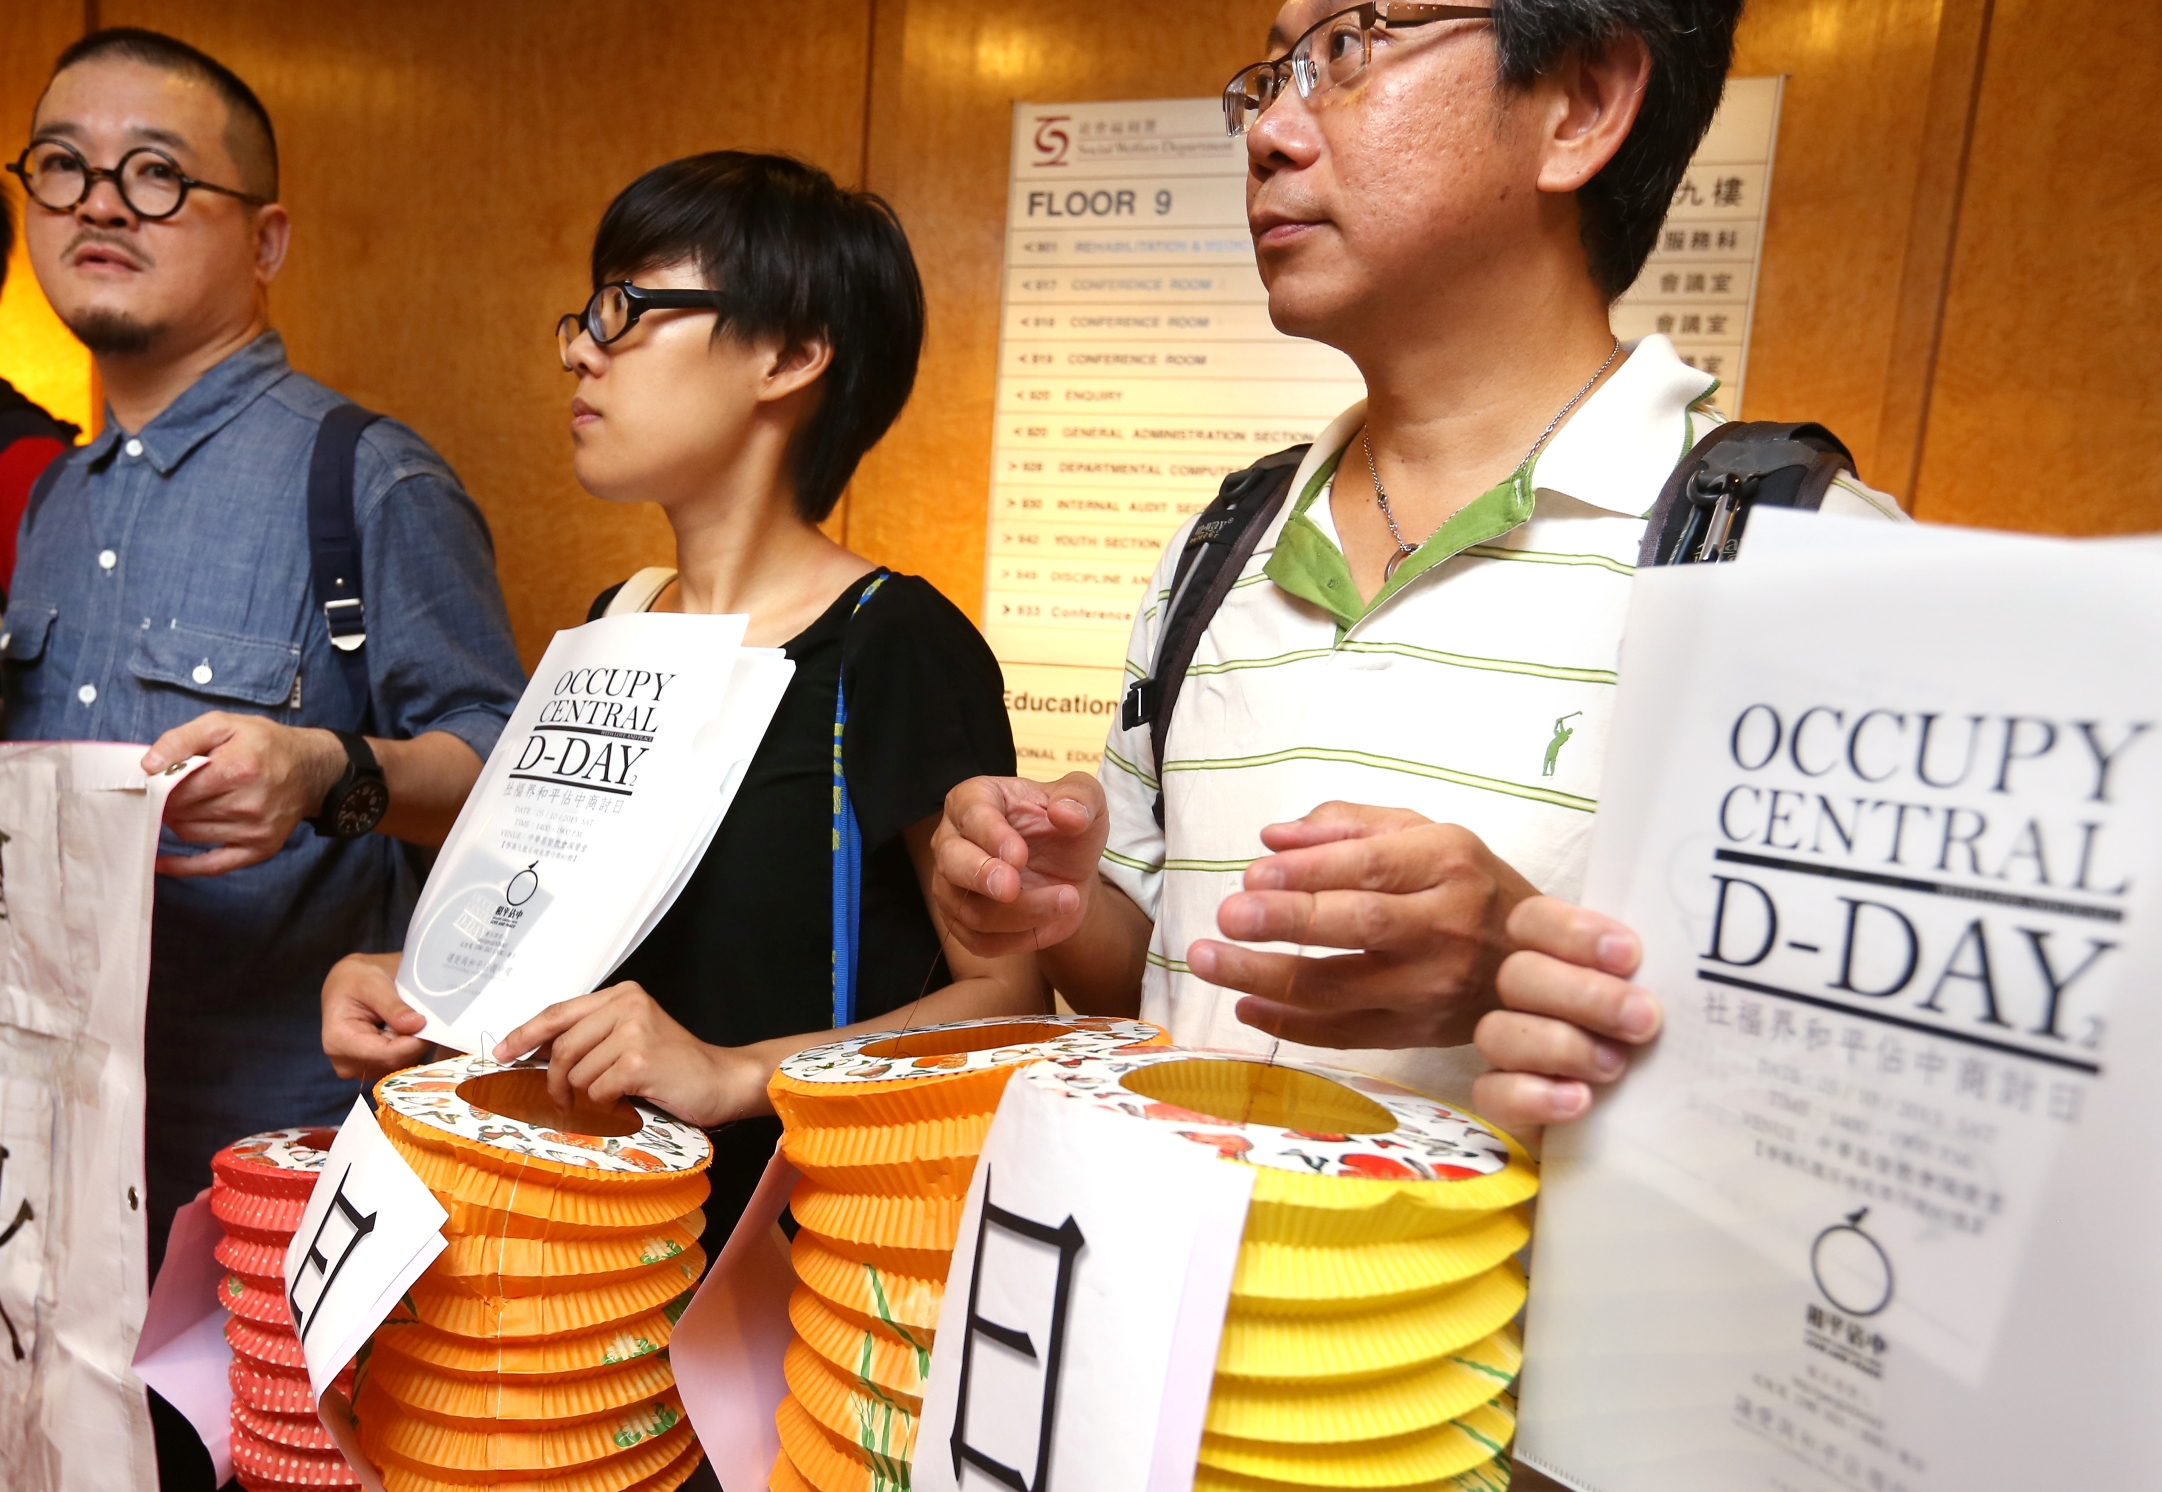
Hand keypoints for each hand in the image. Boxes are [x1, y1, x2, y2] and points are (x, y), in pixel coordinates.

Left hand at [146, 713, 344, 875]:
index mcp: (238, 769)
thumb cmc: (264, 744)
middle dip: (166, 803)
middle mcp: (248, 804)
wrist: (312, 769)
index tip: (155, 780)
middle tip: (165, 792)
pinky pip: (212, 866)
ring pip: (190, 834)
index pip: (176, 788)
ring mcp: (255, 831)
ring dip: (177, 822)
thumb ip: (182, 739)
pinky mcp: (260, 849)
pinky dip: (183, 867)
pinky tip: (163, 862)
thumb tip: (148, 766)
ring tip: (181, 806)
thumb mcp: (224, 725)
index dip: (158, 785)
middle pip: (181, 812)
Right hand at [321, 952, 428, 1079]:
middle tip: (420, 1015)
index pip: (387, 1054)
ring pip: (400, 1065)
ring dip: (411, 1044)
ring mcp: (358, 1069)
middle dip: (414, 1041)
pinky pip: (399, 1064)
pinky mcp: (370, 1069)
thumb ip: (393, 1006)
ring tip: (406, 1019)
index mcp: (338, 1042)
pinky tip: (402, 1029)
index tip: (430, 1024)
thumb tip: (417, 1024)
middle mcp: (345, 1063)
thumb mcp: (373, 984)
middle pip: (395, 1062)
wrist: (347, 985)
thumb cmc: (355, 981)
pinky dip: (408, 1048)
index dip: (414, 1043)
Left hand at [492, 983, 766, 1127]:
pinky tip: (627, 1100)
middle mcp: (628, 1005)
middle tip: (562, 1100)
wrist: (721, 1080)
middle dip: (555, 1080)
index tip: (502, 1052)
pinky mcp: (640, 1060)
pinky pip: (597, 1090)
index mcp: (623, 994)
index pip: (559, 1012)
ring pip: (577, 1071)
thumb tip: (535, 1051)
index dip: (525, 1034)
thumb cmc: (674, 1066)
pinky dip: (606, 1104)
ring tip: (611, 1097)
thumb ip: (592, 1036)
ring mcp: (635, 1031)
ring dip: (587, 1094)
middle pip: (562, 1046)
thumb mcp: (632, 1036)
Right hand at [930, 773, 1109, 956]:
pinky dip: (1017, 939)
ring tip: (1067, 900)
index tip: (1019, 855)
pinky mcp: (962, 922)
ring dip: (1019, 914)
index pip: (971, 814)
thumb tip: (1065, 813)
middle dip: (981, 877)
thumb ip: (1080, 797)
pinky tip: (1049, 922)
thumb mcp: (1086, 800)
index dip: (991, 835)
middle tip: (1012, 889)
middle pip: (951, 863)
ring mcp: (952, 885)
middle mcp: (952, 841)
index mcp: (974, 799)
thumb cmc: (1068, 827)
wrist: (1069, 870)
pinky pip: (980, 941)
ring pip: (969, 910)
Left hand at [1187, 802, 1537, 1049]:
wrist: (1539, 963)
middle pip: (1359, 925)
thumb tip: (1272, 839)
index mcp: (1448, 863)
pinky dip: (1290, 1025)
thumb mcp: (1423, 833)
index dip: (1310, 872)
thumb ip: (1346, 826)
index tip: (1252, 875)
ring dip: (1265, 978)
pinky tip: (1246, 1005)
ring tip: (1207, 961)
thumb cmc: (1467, 885)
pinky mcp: (1419, 1033)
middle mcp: (1447, 927)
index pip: (1372, 867)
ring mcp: (1434, 988)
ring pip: (1341, 989)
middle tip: (1227, 917)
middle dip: (1286, 923)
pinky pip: (1345, 1034)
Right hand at [1472, 896, 1660, 1131]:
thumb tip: (1696, 960)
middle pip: (1516, 975)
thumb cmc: (1662, 1049)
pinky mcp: (1504, 1105)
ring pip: (1495, 1033)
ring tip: (1616, 1067)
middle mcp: (1525, 1000)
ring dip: (1559, 1046)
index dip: (1572, 932)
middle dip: (1583, 995)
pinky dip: (1533, 1096)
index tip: (1630, 956)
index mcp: (1556, 960)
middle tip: (1642, 1019)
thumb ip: (1662, 978)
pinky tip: (1580, 1101)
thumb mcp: (1665, 1006)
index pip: (1532, 921)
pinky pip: (1491, 1095)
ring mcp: (1510, 1053)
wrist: (1656, 1128)